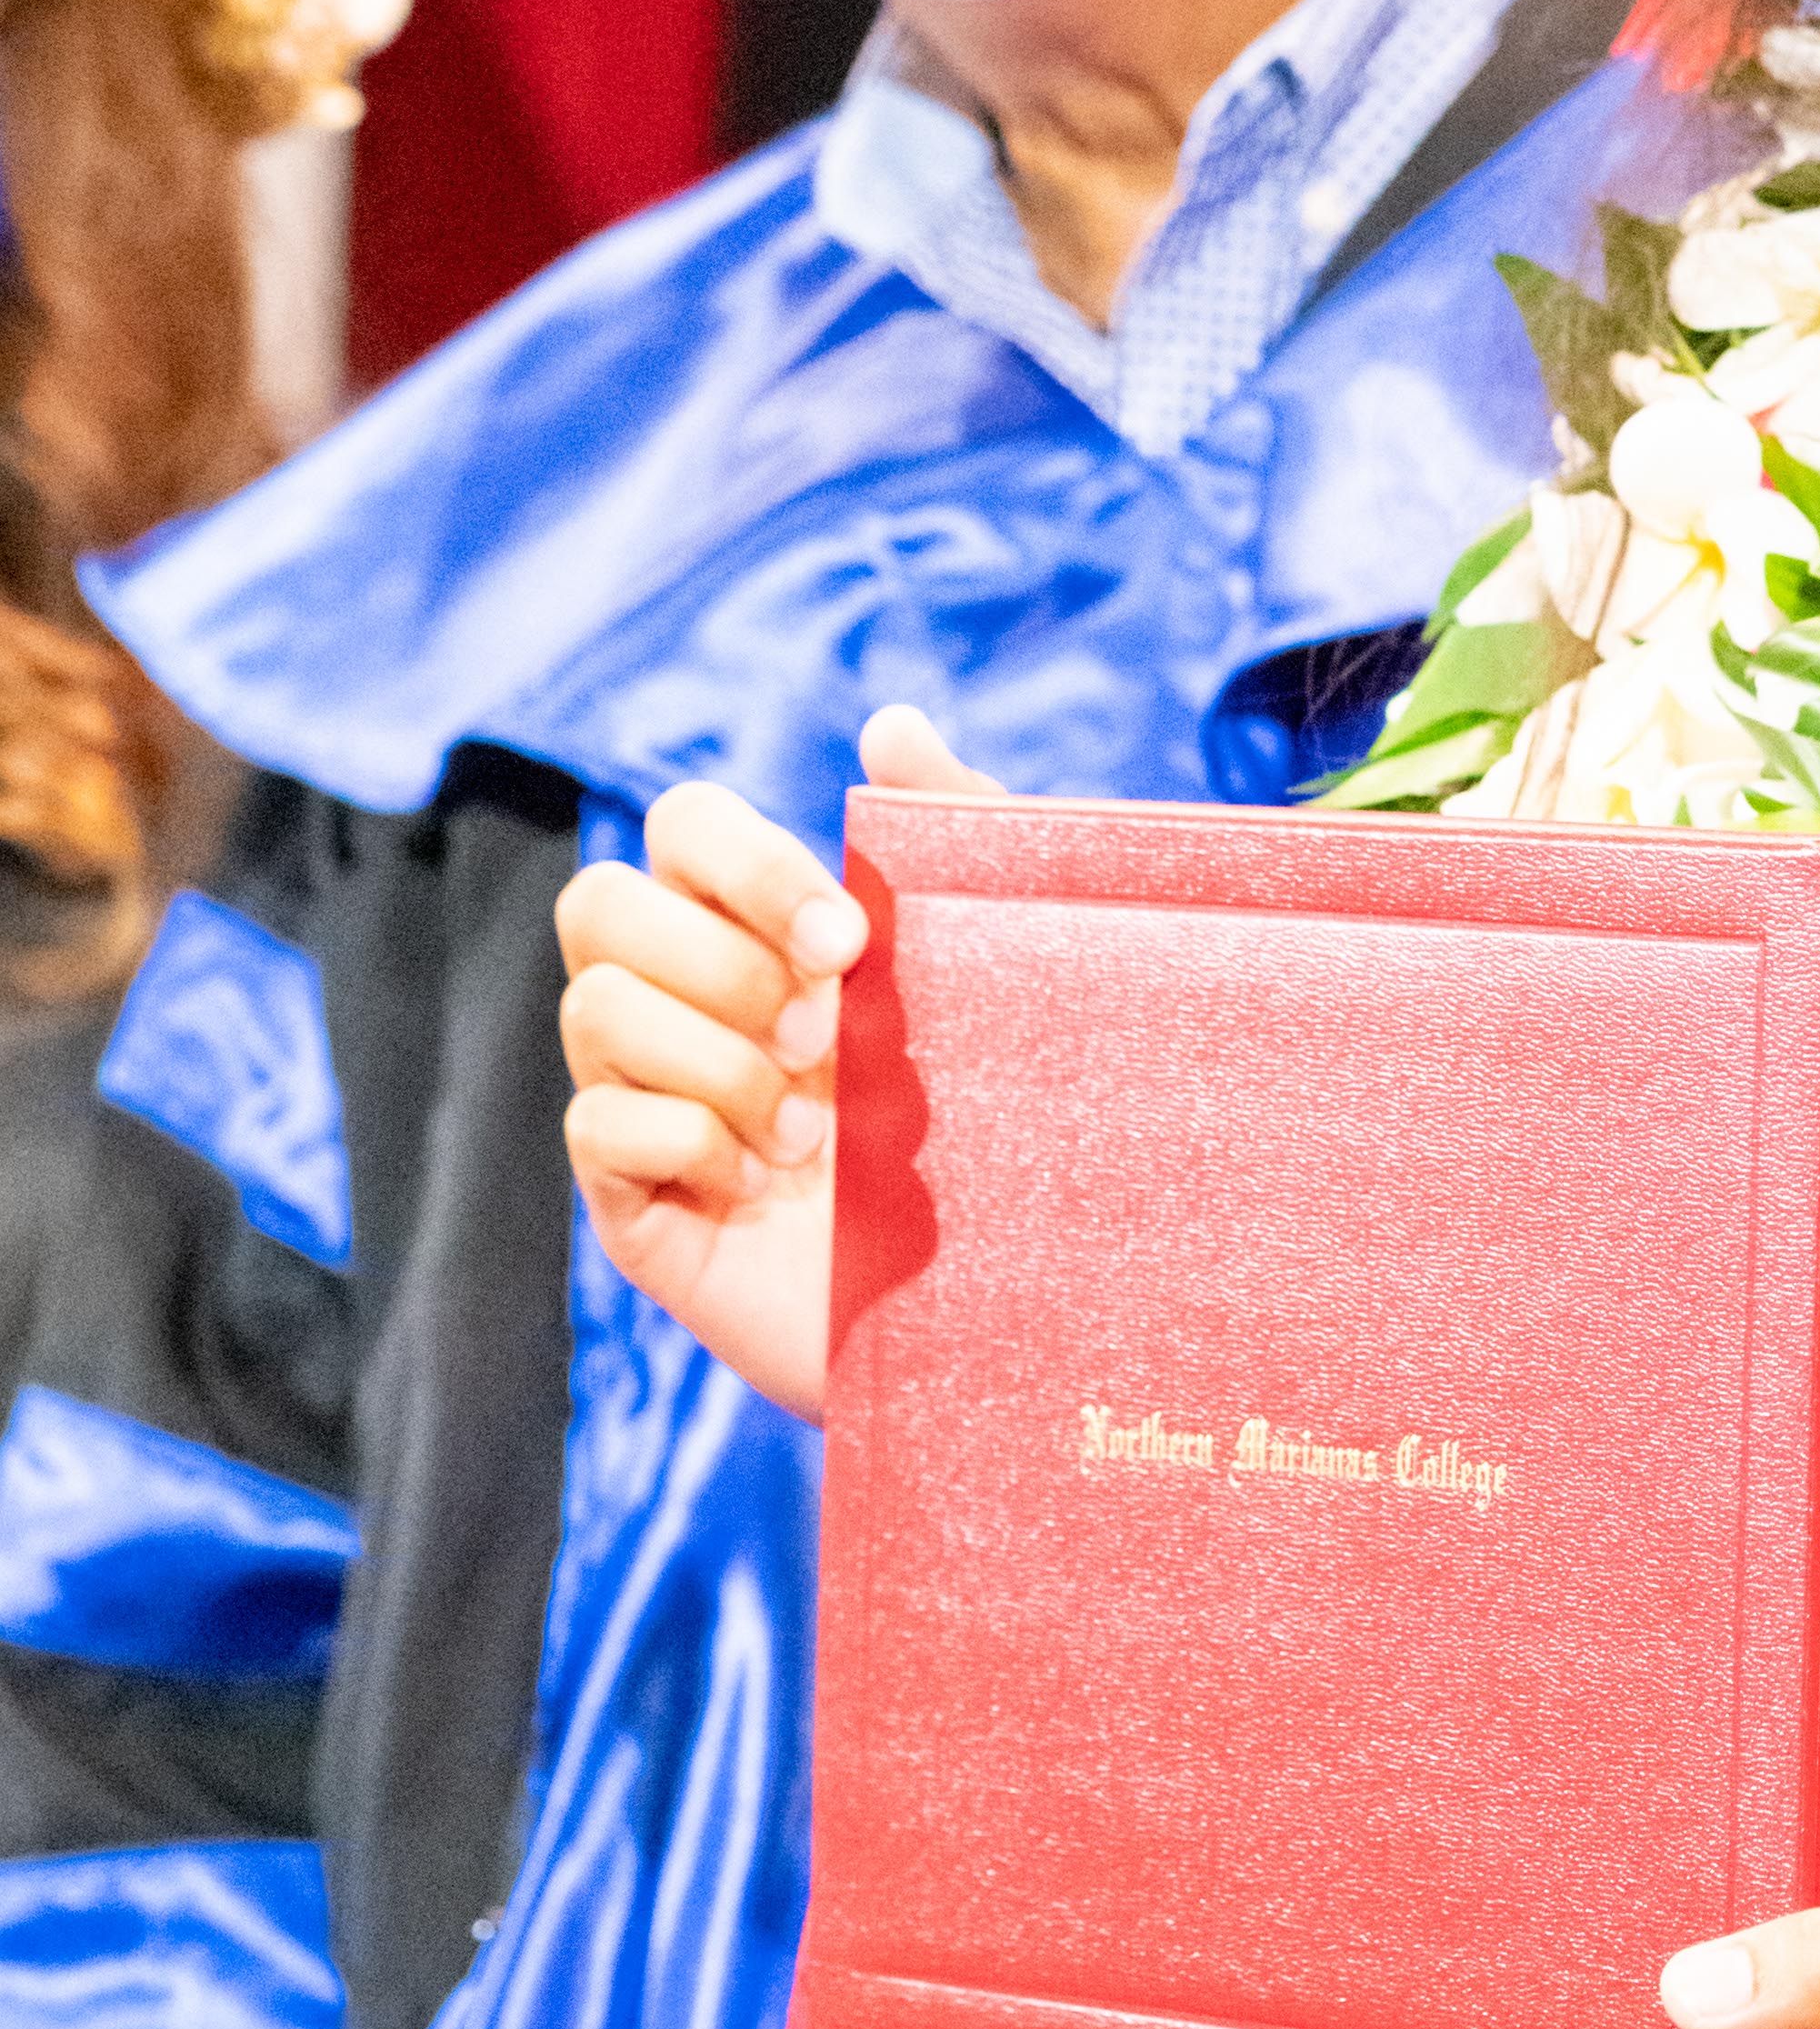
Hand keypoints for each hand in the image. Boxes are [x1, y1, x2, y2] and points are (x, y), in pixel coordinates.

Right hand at [554, 700, 1002, 1418]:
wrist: (1016, 1307)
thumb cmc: (1013, 1129)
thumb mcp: (1011, 967)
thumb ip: (967, 834)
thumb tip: (890, 721)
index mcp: (764, 935)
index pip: (681, 828)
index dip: (748, 865)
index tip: (855, 943)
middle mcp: (687, 1006)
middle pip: (596, 905)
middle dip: (721, 967)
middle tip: (828, 1045)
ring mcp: (648, 1103)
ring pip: (593, 1009)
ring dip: (721, 1066)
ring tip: (813, 1138)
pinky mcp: (634, 1202)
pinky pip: (594, 1126)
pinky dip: (689, 1146)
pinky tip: (763, 1189)